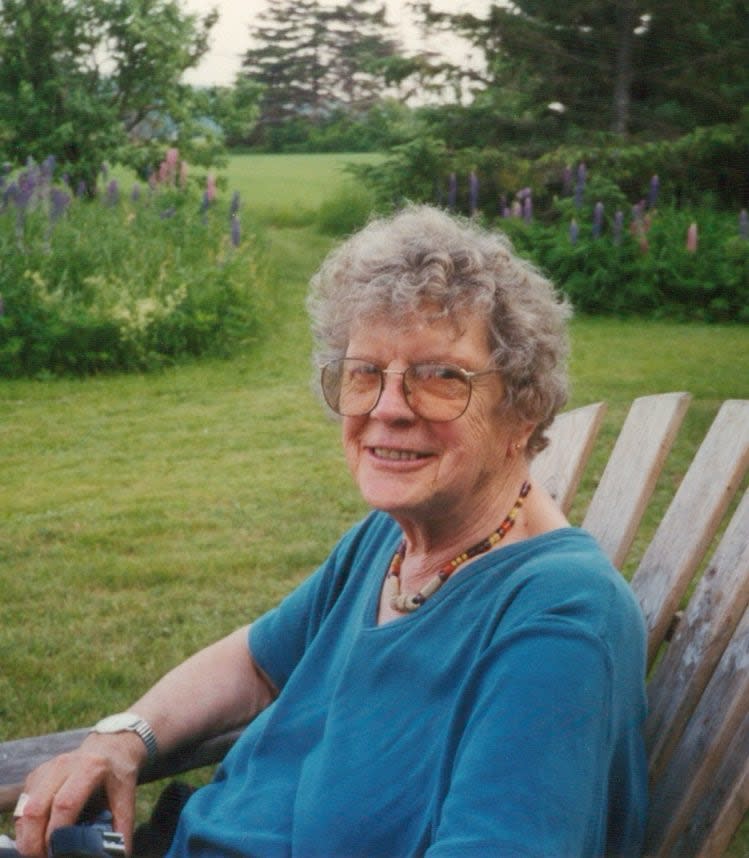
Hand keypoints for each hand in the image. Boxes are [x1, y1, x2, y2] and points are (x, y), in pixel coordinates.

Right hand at [13, 732, 143, 856]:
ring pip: (24, 811)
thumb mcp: (126, 797)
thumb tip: (119, 854)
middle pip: (36, 809)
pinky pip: (21, 808)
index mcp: (90, 767)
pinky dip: (26, 829)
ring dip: (27, 837)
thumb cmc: (117, 776)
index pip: (65, 803)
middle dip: (34, 842)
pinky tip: (39, 837)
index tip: (58, 854)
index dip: (56, 833)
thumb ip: (122, 826)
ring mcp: (46, 770)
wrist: (109, 748)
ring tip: (41, 851)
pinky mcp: (34, 777)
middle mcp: (64, 765)